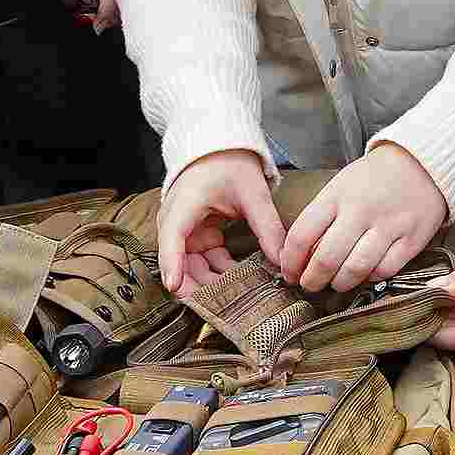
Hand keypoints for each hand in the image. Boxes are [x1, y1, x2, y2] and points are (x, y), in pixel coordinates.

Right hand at [157, 148, 282, 290]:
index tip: (175, 287)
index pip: (171, 239)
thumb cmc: (229, 162)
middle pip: (179, 263)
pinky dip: (221, 273)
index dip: (172, 265)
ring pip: (193, 268)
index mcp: (183, 205)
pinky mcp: (200, 237)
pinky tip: (242, 283)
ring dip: (213, 283)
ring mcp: (188, 232)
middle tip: (225, 307)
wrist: (223, 147)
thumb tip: (283, 262)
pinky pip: (206, 262)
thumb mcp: (253, 194)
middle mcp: (178, 223)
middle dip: (199, 286)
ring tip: (240, 299)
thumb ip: (268, 228)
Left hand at [278, 142, 449, 296]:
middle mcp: (360, 211)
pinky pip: (384, 270)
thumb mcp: (340, 186)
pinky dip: (370, 278)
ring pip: (355, 270)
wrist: (421, 163)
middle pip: (326, 260)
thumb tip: (300, 256)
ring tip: (336, 283)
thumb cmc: (374, 178)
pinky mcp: (411, 239)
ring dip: (339, 284)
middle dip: (311, 281)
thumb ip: (321, 218)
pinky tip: (365, 272)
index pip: (301, 236)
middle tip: (309, 285)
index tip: (289, 273)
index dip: (290, 262)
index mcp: (336, 196)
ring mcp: (388, 226)